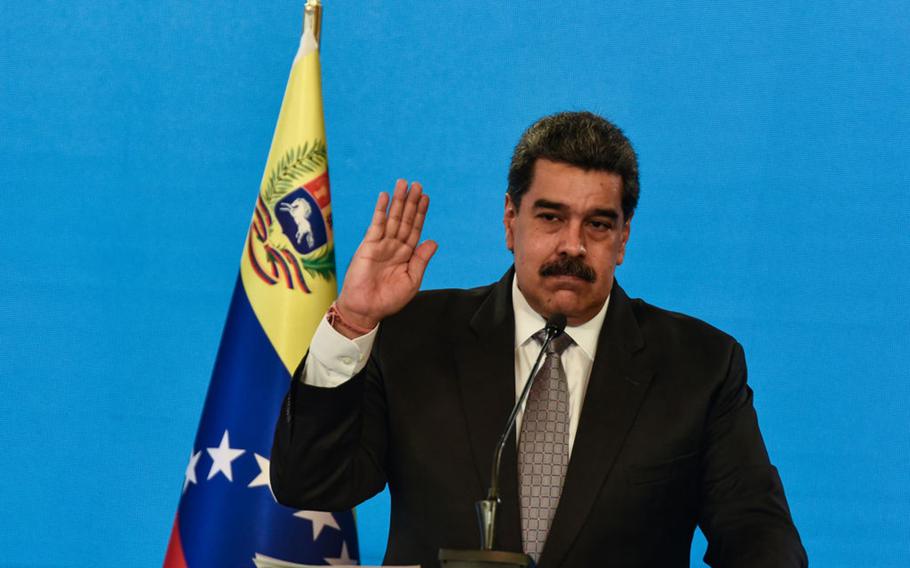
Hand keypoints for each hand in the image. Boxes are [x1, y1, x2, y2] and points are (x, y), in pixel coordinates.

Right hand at [334, 179, 437, 335]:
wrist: (366, 309)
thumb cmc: (389, 299)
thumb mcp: (411, 280)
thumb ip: (421, 260)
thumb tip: (433, 241)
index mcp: (406, 255)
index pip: (415, 229)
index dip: (420, 213)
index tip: (425, 198)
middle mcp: (394, 246)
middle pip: (404, 219)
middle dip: (411, 202)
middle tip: (417, 184)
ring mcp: (381, 245)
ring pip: (392, 218)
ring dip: (398, 201)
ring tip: (403, 184)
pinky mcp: (368, 246)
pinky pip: (376, 225)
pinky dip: (380, 210)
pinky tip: (385, 197)